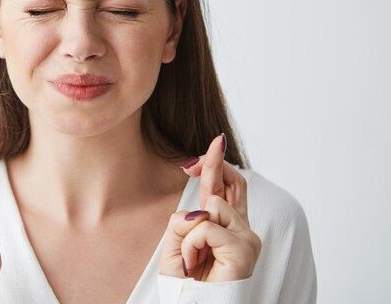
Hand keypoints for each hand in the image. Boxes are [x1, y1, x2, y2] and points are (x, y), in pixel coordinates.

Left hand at [159, 134, 260, 281]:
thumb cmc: (187, 281)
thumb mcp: (178, 242)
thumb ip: (188, 219)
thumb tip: (203, 208)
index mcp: (227, 227)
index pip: (229, 188)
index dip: (220, 164)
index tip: (215, 142)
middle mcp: (242, 230)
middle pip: (233, 183)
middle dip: (215, 163)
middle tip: (204, 151)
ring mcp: (246, 238)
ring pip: (210, 208)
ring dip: (189, 234)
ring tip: (192, 259)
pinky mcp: (244, 248)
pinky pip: (206, 228)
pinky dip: (191, 245)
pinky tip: (195, 264)